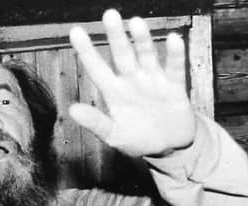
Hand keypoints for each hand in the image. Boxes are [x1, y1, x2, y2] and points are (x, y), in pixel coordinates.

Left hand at [68, 9, 196, 156]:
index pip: (97, 68)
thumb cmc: (138, 139)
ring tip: (136, 23)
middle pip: (122, 55)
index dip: (86, 51)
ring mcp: (154, 81)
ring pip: (147, 56)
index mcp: (114, 91)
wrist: (169, 148)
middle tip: (110, 15)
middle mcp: (132, 81)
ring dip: (142, 40)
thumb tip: (72, 110)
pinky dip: (175, 55)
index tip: (75, 32)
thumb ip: (96, 122)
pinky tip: (174, 39)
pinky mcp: (175, 88)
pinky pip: (175, 69)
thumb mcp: (114, 135)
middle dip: (116, 36)